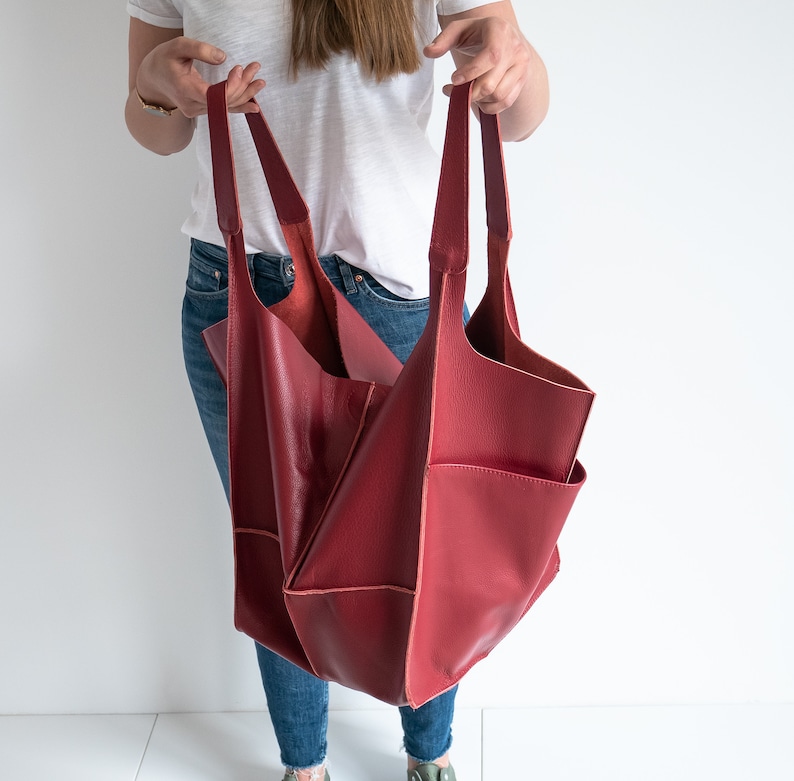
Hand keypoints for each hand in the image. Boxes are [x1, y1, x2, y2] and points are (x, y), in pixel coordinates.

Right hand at [136, 36, 265, 117]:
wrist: (153, 79)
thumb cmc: (165, 60)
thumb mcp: (178, 46)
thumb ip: (200, 49)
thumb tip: (222, 57)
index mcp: (184, 89)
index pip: (213, 95)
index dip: (230, 86)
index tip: (240, 69)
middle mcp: (192, 105)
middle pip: (224, 100)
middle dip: (242, 85)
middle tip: (255, 68)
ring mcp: (198, 111)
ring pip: (226, 106)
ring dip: (245, 93)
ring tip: (260, 82)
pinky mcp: (204, 110)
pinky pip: (224, 109)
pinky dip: (240, 105)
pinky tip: (254, 106)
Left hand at [424, 16, 530, 113]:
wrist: (505, 36)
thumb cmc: (480, 33)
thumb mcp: (460, 29)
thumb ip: (442, 39)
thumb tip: (428, 52)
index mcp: (500, 31)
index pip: (490, 57)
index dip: (471, 73)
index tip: (454, 80)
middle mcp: (515, 49)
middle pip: (492, 84)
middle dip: (470, 92)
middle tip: (455, 90)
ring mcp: (521, 66)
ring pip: (499, 96)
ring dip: (478, 100)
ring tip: (467, 92)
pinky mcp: (522, 81)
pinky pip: (505, 102)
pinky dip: (488, 106)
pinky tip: (478, 99)